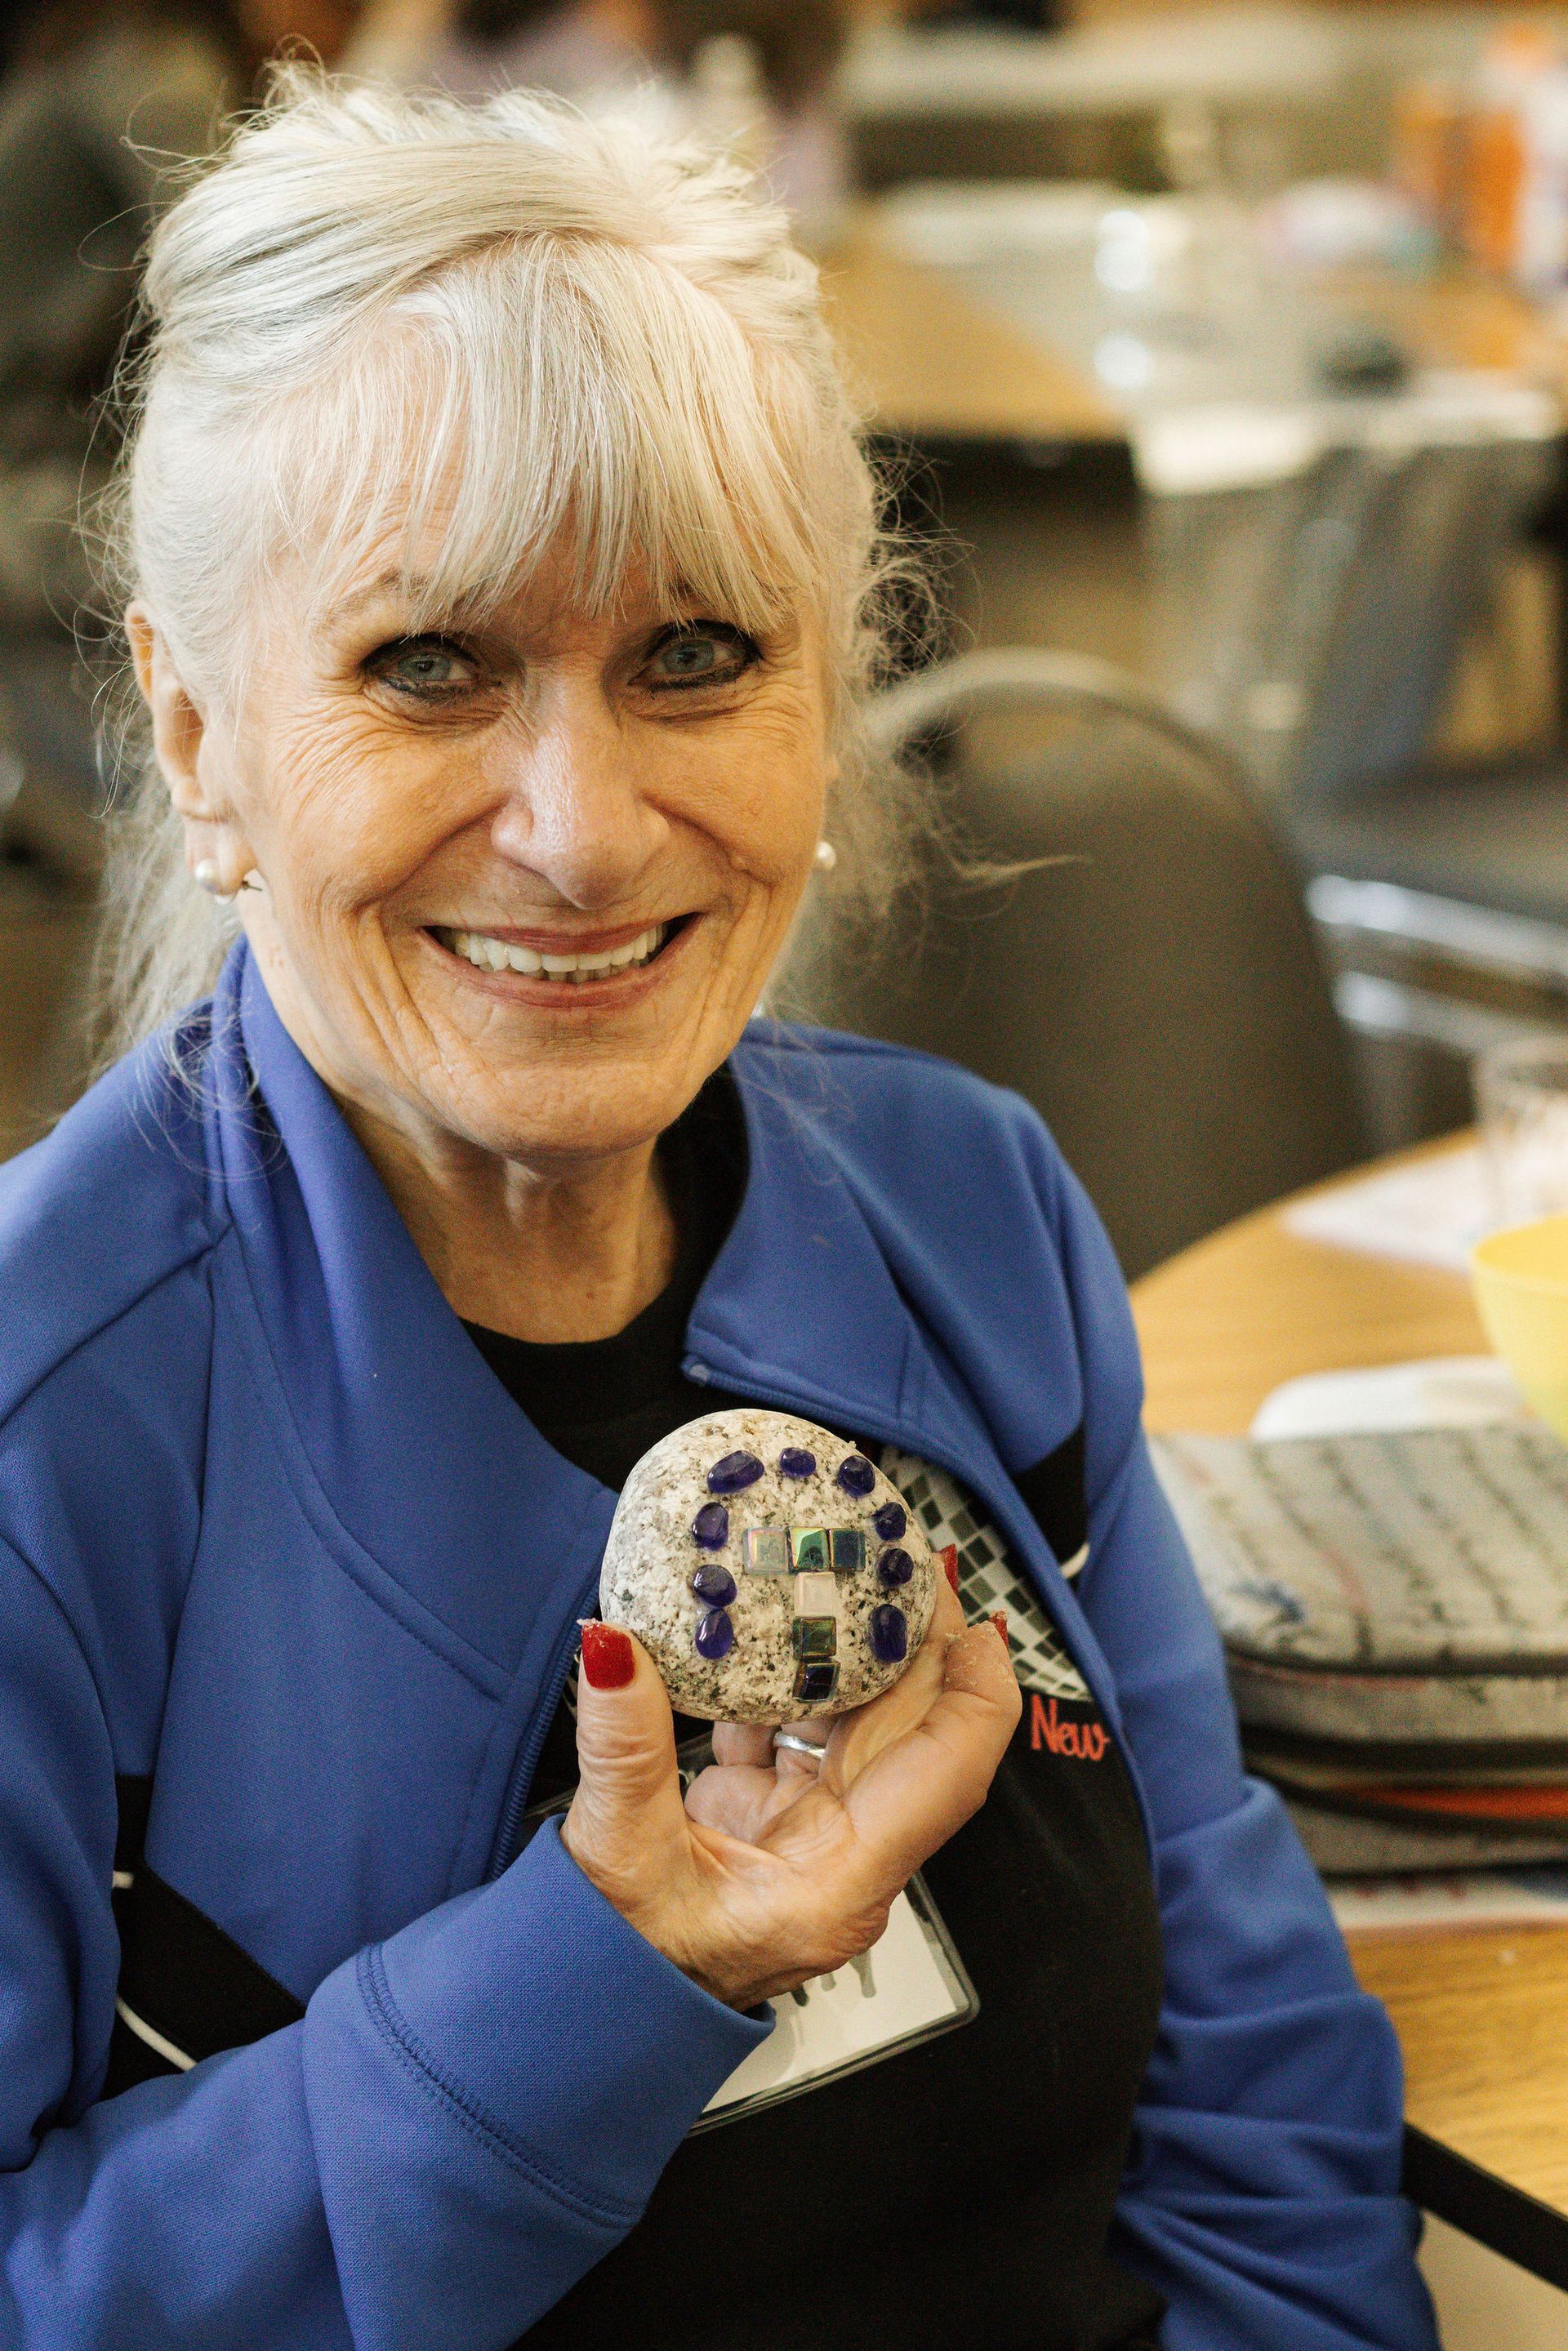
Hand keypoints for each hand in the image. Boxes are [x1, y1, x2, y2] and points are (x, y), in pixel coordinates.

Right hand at [560, 1579, 1018, 2009]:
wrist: (586, 2007)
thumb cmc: (617, 1972)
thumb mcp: (618, 1856)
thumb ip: (624, 1745)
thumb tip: (616, 1648)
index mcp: (841, 1884)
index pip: (951, 1774)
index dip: (976, 1690)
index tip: (972, 1616)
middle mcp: (845, 1856)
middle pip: (913, 1730)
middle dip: (915, 1640)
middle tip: (897, 1555)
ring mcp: (810, 1833)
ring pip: (858, 1722)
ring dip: (848, 1652)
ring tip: (833, 1573)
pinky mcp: (770, 1817)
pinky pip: (798, 1732)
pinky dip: (781, 1682)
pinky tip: (758, 1636)